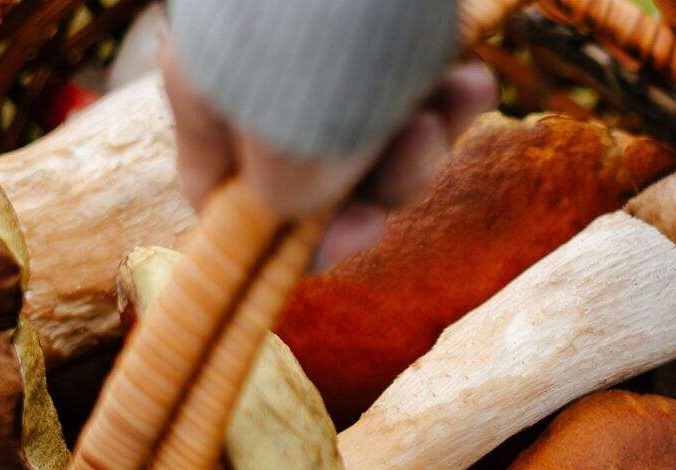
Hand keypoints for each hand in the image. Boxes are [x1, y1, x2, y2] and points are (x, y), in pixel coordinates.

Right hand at [161, 47, 496, 269]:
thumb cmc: (321, 26)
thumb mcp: (292, 143)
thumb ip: (287, 201)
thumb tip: (303, 215)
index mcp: (205, 98)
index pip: (224, 199)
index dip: (289, 240)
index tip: (352, 238)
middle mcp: (250, 75)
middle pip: (318, 173)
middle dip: (384, 178)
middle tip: (419, 147)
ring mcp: (311, 47)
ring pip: (372, 131)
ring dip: (424, 135)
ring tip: (458, 96)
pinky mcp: (368, 22)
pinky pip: (406, 82)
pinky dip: (442, 91)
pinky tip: (470, 77)